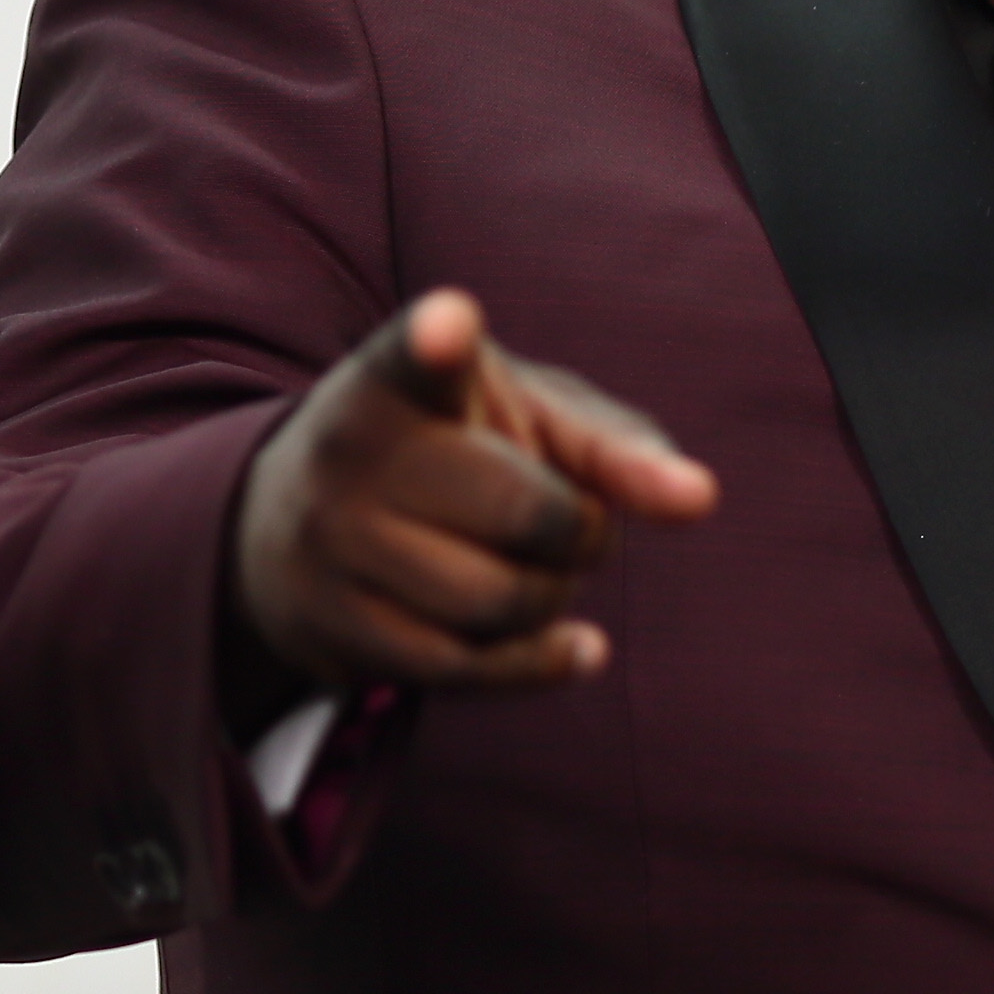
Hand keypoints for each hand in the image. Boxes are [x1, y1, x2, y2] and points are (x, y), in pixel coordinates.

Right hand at [232, 288, 719, 697]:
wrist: (294, 524)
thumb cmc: (450, 454)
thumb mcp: (523, 419)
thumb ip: (614, 448)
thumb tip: (698, 499)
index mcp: (398, 378)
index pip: (415, 355)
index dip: (438, 341)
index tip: (450, 325)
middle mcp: (348, 452)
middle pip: (524, 513)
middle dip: (581, 531)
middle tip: (571, 523)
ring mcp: (330, 544)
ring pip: (500, 602)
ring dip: (552, 597)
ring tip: (533, 570)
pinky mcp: (332, 627)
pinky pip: (466, 668)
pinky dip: (537, 661)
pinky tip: (572, 644)